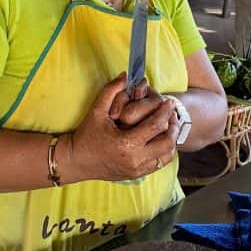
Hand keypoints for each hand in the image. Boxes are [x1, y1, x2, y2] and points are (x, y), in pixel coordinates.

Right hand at [63, 73, 179, 182]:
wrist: (76, 161)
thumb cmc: (86, 135)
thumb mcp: (96, 110)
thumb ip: (111, 90)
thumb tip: (126, 75)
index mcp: (125, 144)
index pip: (155, 126)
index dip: (165, 112)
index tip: (169, 102)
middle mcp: (134, 160)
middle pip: (167, 143)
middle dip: (174, 127)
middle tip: (173, 114)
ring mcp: (137, 170)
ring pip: (166, 156)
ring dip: (171, 140)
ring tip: (169, 126)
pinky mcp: (137, 174)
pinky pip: (159, 163)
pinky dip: (164, 151)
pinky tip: (160, 139)